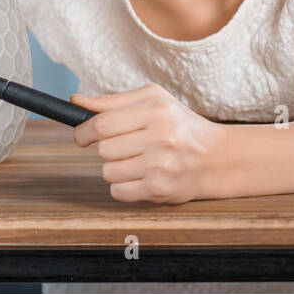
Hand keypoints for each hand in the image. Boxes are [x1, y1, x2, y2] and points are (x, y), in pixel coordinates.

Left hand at [70, 83, 227, 203]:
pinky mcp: (159, 190)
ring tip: (137, 161)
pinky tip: (141, 176)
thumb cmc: (180, 126)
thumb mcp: (154, 101)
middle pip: (103, 149)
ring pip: (108, 172)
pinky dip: (123, 186)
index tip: (83, 135)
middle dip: (107, 149)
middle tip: (125, 146)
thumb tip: (76, 101)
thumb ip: (113, 101)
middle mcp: (161, 137)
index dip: (84, 131)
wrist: (217, 157)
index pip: (103, 124)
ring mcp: (160, 166)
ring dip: (116, 168)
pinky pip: (118, 192)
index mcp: (157, 110)